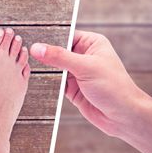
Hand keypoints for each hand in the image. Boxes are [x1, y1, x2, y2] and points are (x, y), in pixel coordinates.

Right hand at [29, 30, 151, 136]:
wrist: (124, 117)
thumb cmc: (114, 88)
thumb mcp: (85, 67)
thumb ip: (59, 57)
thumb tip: (37, 48)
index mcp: (91, 43)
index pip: (64, 35)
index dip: (49, 38)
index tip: (32, 40)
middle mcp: (83, 56)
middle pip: (56, 51)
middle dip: (45, 54)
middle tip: (28, 53)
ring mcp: (77, 72)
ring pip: (54, 67)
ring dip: (45, 70)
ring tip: (30, 67)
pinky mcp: (71, 88)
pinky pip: (54, 82)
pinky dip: (48, 83)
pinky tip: (38, 81)